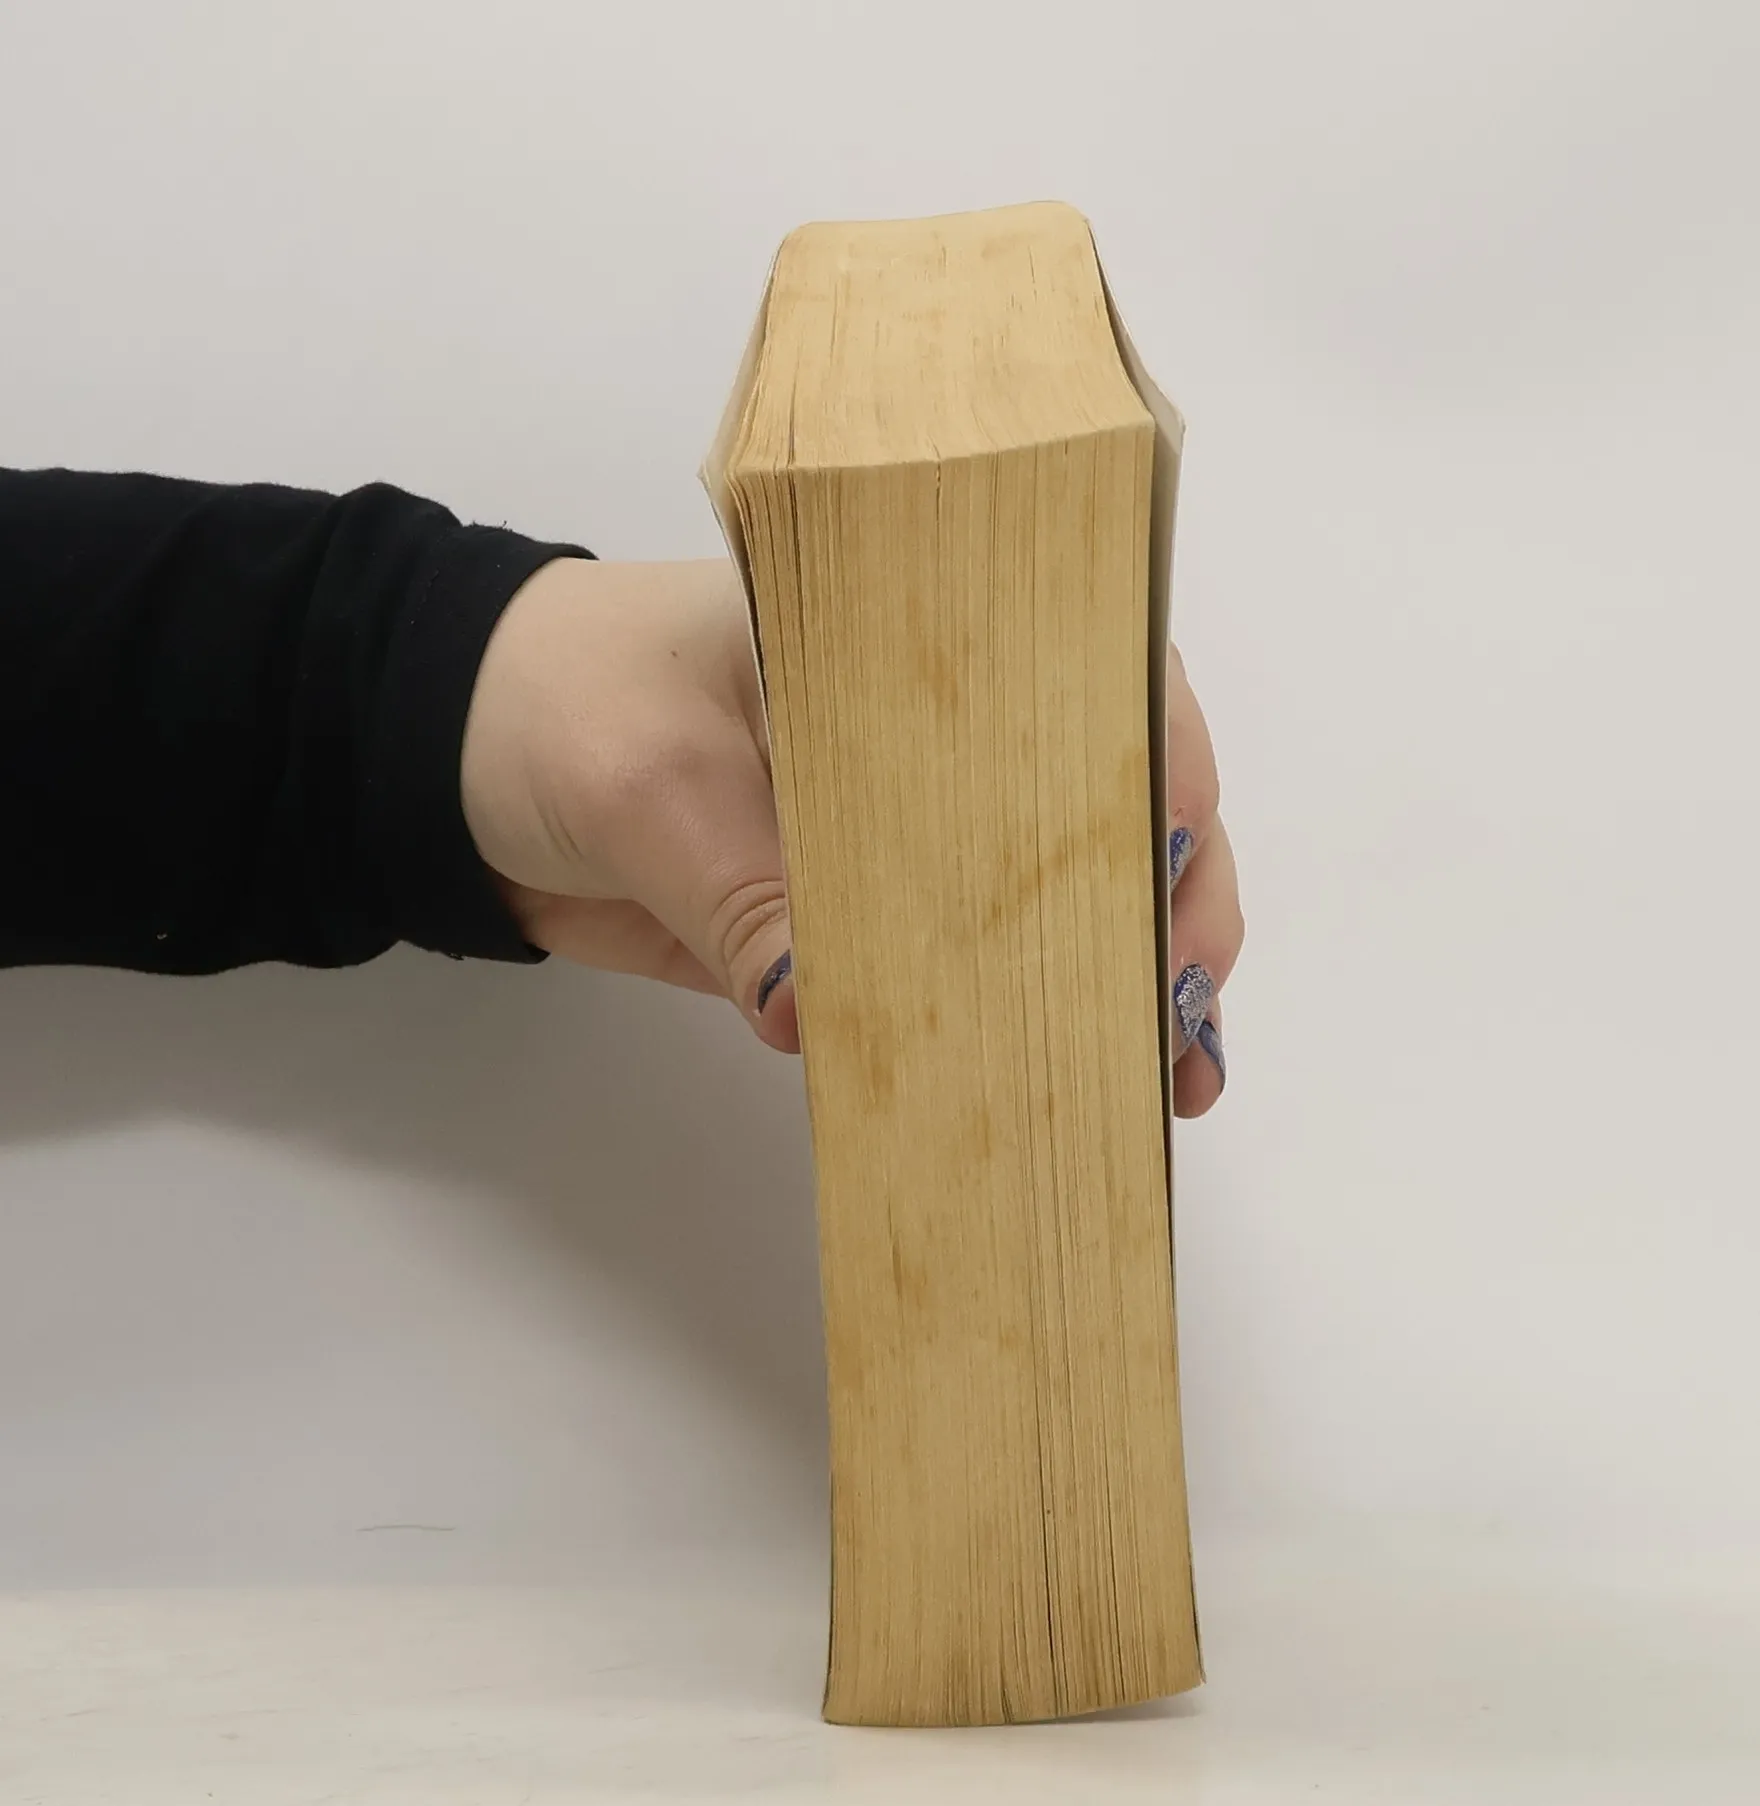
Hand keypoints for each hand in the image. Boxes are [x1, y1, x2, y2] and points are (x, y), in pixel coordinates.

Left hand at [461, 558, 1240, 1113]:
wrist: (463, 761)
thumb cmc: (559, 704)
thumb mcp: (648, 780)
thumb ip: (739, 893)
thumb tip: (817, 1014)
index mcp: (917, 637)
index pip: (1091, 687)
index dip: (1163, 779)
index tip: (1174, 879)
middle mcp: (945, 731)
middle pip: (1106, 808)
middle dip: (1166, 909)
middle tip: (1179, 1017)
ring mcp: (914, 830)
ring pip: (1055, 902)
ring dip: (1118, 988)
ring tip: (1163, 1086)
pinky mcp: (867, 918)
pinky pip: (966, 976)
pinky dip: (1013, 1035)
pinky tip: (1053, 1097)